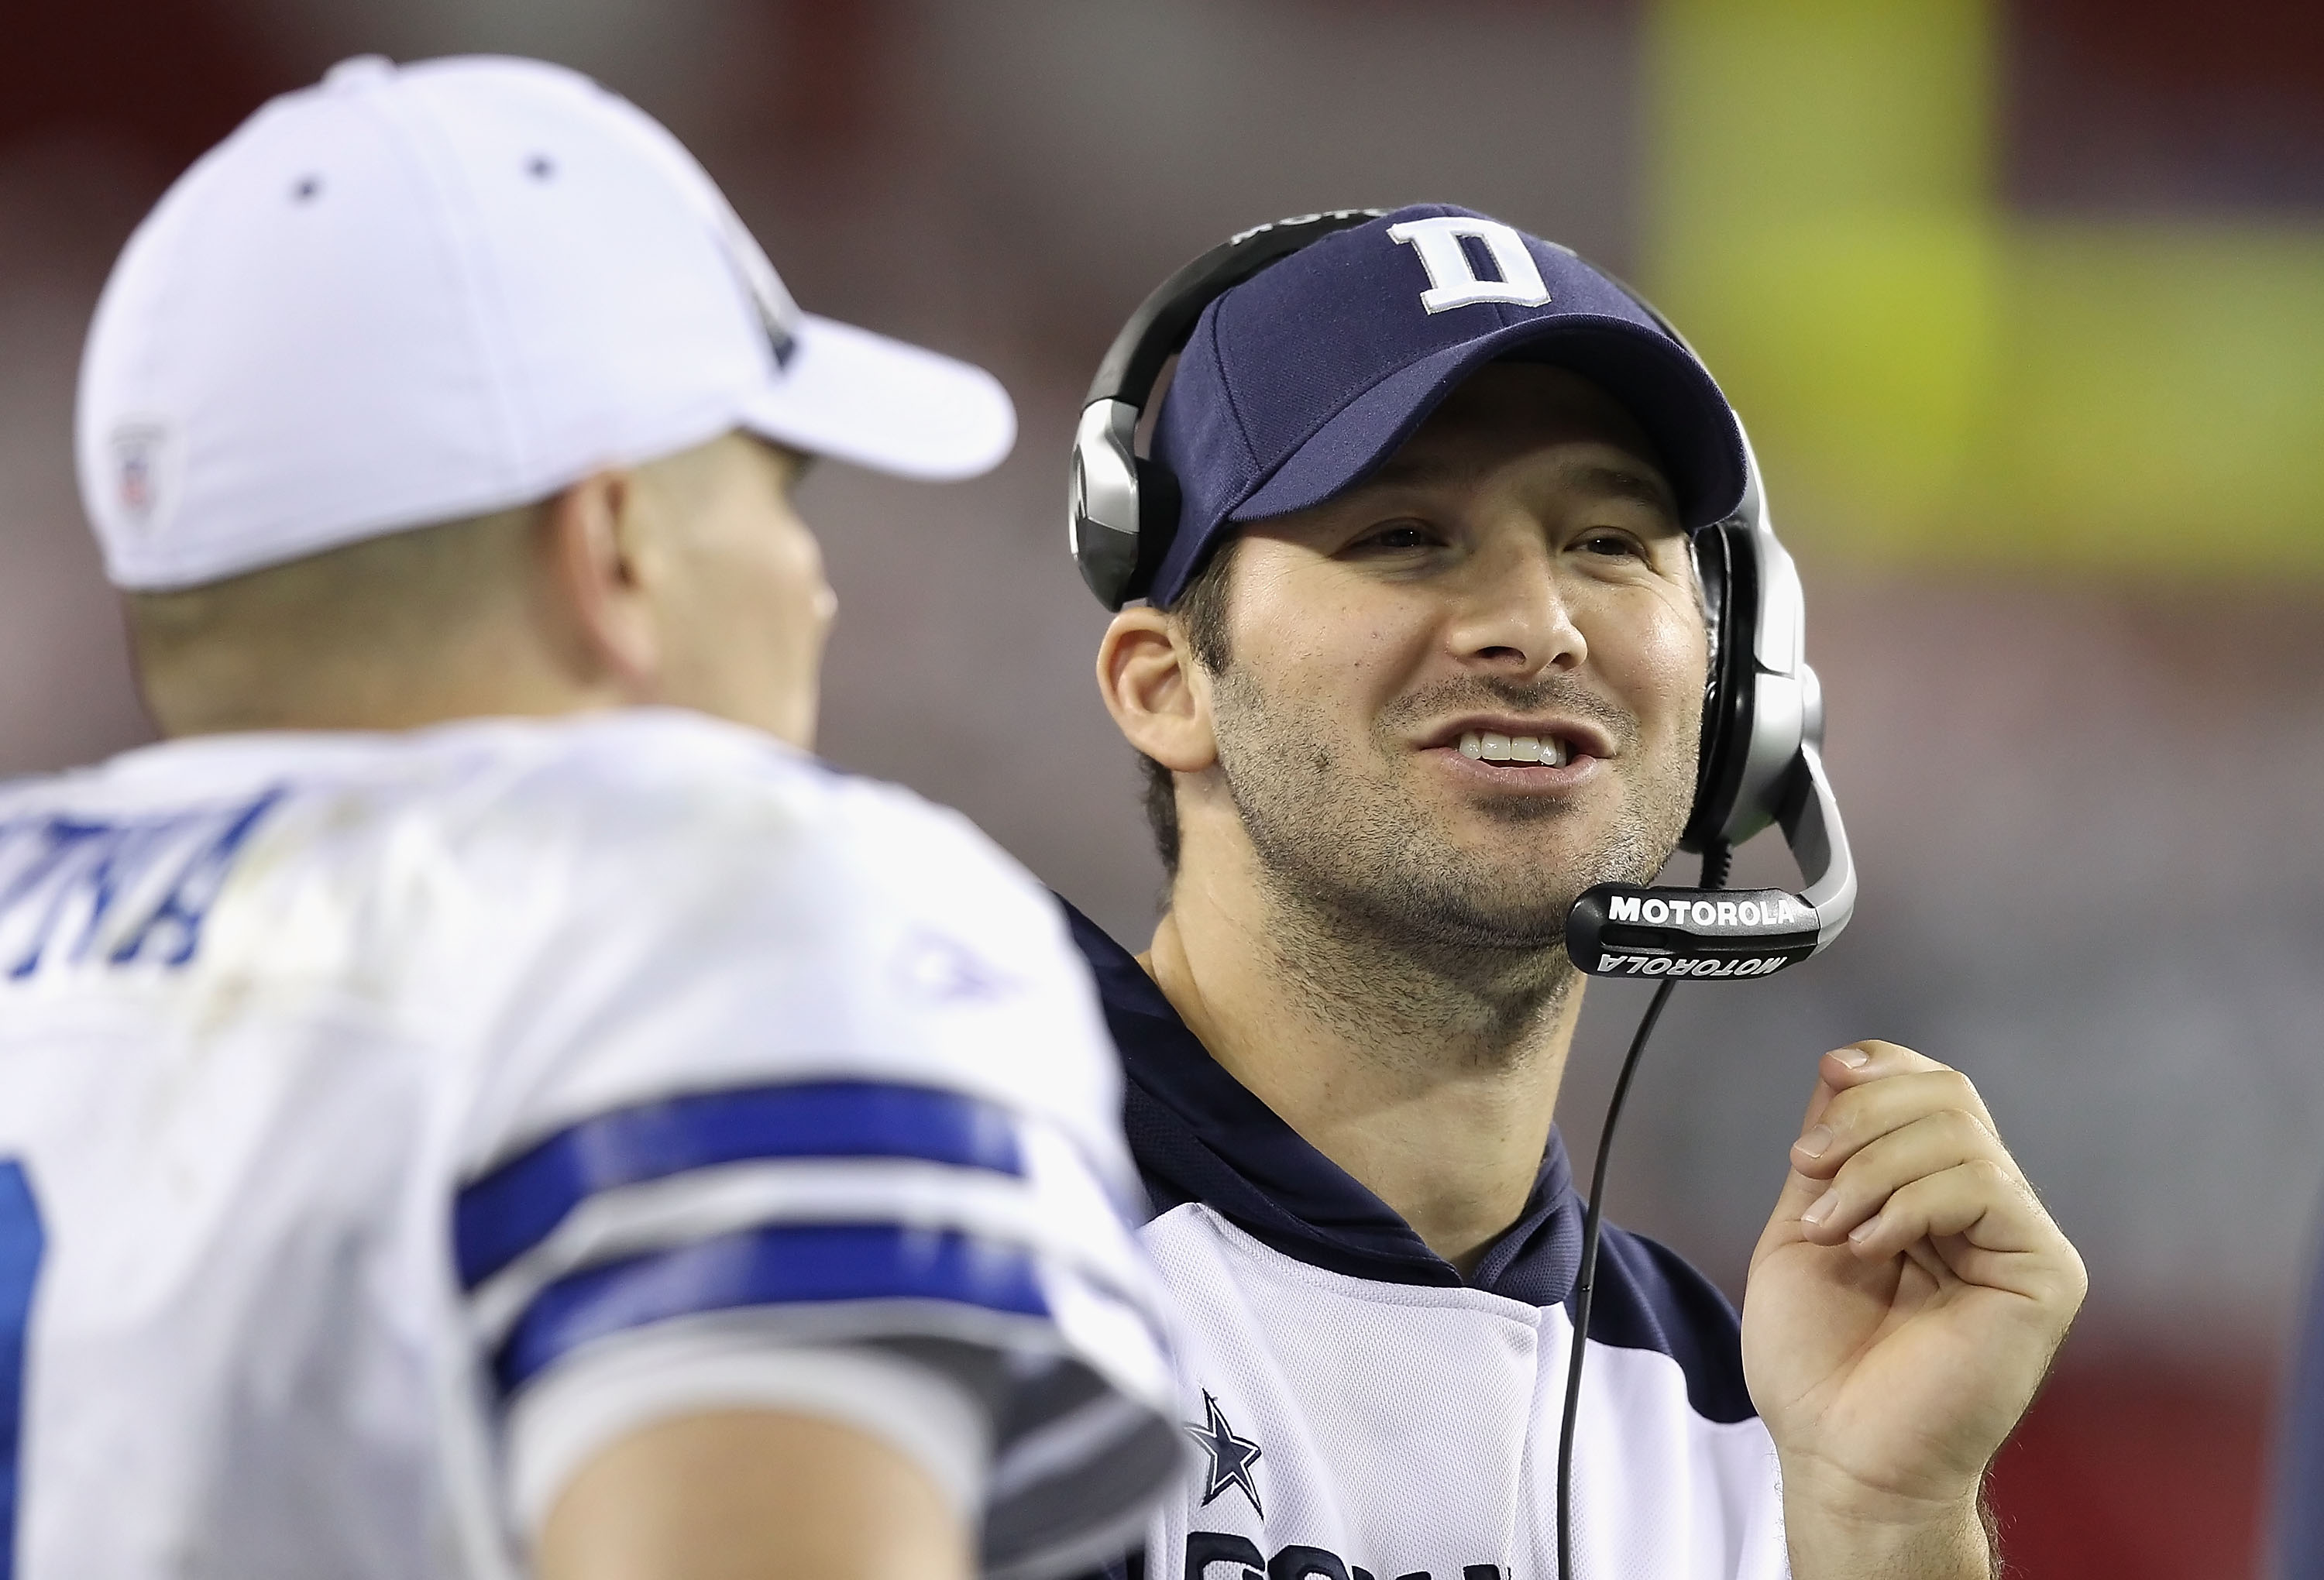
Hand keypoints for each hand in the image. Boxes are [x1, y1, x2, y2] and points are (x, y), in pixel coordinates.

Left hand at [1740, 1041, 2086, 1578]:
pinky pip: (1983, 1185)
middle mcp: (1985, 1210)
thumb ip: (1833, 1150)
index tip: (1831, 1075)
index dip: (1883, 1067)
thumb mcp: (1802, 1225)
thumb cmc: (1817, 1364)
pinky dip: (1909, 1202)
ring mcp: (2019, 1238)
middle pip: (1948, 1094)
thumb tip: (1846, 1063)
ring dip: (1872, 1169)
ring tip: (1832, 1230)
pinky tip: (1871, 1246)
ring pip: (1959, 1132)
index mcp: (1932, 1195)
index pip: (1931, 1088)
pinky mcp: (2043, 1271)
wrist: (1839, 1453)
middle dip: (1864, 1116)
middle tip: (1810, 1170)